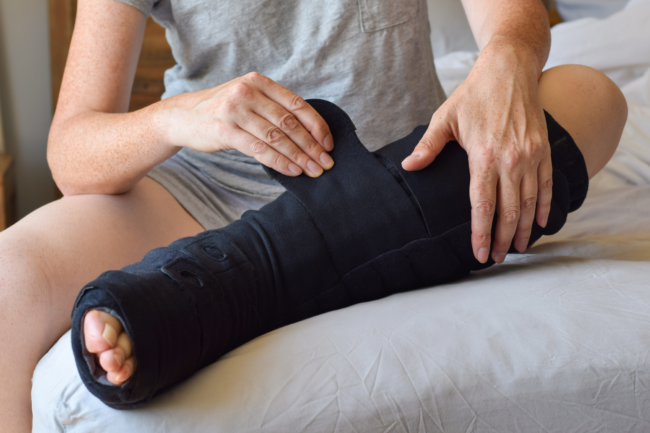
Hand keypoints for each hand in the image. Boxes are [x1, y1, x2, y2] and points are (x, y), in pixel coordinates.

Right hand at [164, 72, 333, 176]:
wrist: (182, 116)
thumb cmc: (222, 111)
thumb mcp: (247, 99)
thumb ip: (272, 108)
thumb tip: (310, 134)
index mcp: (259, 82)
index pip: (297, 104)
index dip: (317, 126)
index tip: (329, 144)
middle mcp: (248, 92)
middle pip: (290, 123)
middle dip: (312, 146)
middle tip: (326, 163)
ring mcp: (236, 110)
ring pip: (277, 137)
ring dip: (299, 157)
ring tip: (313, 170)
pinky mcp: (225, 130)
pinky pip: (259, 149)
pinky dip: (279, 162)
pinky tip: (292, 171)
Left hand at [402, 44, 552, 263]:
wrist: (510, 69)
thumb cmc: (474, 95)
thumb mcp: (445, 118)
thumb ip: (428, 146)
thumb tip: (408, 166)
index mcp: (483, 156)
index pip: (483, 205)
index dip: (482, 233)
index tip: (480, 254)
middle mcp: (511, 160)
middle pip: (509, 210)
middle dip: (504, 239)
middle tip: (498, 258)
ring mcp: (531, 155)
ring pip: (530, 202)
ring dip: (524, 229)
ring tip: (519, 248)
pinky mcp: (543, 150)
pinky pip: (546, 185)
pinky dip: (544, 207)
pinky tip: (539, 223)